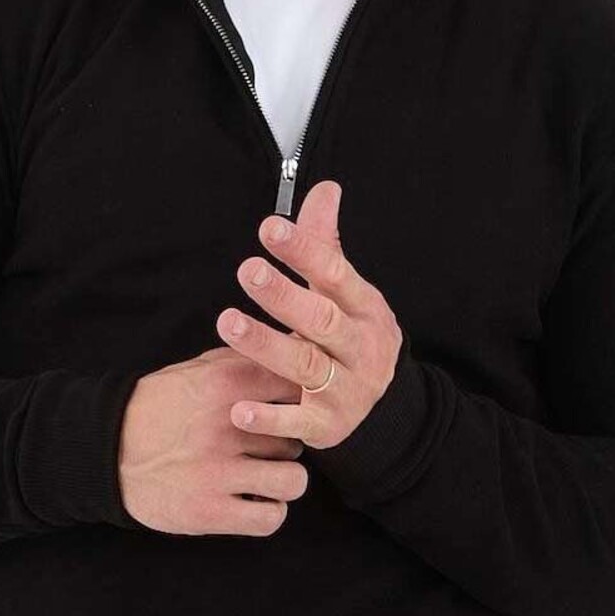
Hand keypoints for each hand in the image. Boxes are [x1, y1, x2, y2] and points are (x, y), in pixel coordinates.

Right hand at [118, 347, 308, 535]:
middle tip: (266, 448)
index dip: (305, 403)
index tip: (297, 411)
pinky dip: (269, 511)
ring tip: (264, 476)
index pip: (299, 389)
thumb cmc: (158, 408)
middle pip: (298, 438)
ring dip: (283, 480)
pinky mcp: (210, 513)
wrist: (106, 450)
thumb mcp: (197, 371)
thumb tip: (293, 347)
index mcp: (227, 385)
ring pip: (293, 480)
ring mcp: (219, 473)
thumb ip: (244, 361)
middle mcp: (228, 428)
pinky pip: (270, 518)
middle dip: (286, 444)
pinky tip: (254, 501)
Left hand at [214, 179, 402, 448]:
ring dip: (267, 345)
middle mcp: (359, 348)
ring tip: (228, 323)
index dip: (305, 251)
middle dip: (284, 295)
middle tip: (247, 270)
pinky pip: (297, 423)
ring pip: (306, 366)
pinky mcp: (327, 426)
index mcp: (364, 309)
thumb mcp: (347, 292)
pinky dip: (269, 419)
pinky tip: (239, 410)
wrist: (386, 407)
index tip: (270, 228)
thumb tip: (325, 188)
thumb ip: (326, 243)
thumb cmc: (352, 336)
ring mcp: (345, 389)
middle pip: (321, 319)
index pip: (335, 274)